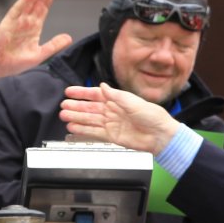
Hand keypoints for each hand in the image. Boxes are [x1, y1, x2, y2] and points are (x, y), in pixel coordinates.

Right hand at [0, 0, 71, 82]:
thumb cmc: (13, 62)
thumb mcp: (39, 54)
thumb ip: (53, 45)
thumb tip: (69, 38)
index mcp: (34, 26)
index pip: (45, 5)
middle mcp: (26, 20)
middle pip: (39, 0)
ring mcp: (17, 21)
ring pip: (29, 1)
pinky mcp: (8, 24)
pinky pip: (18, 10)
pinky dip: (25, 2)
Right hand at [61, 82, 179, 155]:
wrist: (160, 135)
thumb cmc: (152, 116)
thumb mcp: (133, 101)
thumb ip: (115, 95)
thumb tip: (102, 86)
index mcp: (117, 100)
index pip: (96, 95)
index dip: (82, 93)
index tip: (69, 92)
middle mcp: (113, 111)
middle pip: (90, 108)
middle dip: (76, 106)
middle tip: (63, 106)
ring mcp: (111, 124)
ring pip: (90, 120)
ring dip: (77, 117)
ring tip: (64, 116)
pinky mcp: (112, 136)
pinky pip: (94, 132)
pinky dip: (83, 130)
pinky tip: (73, 127)